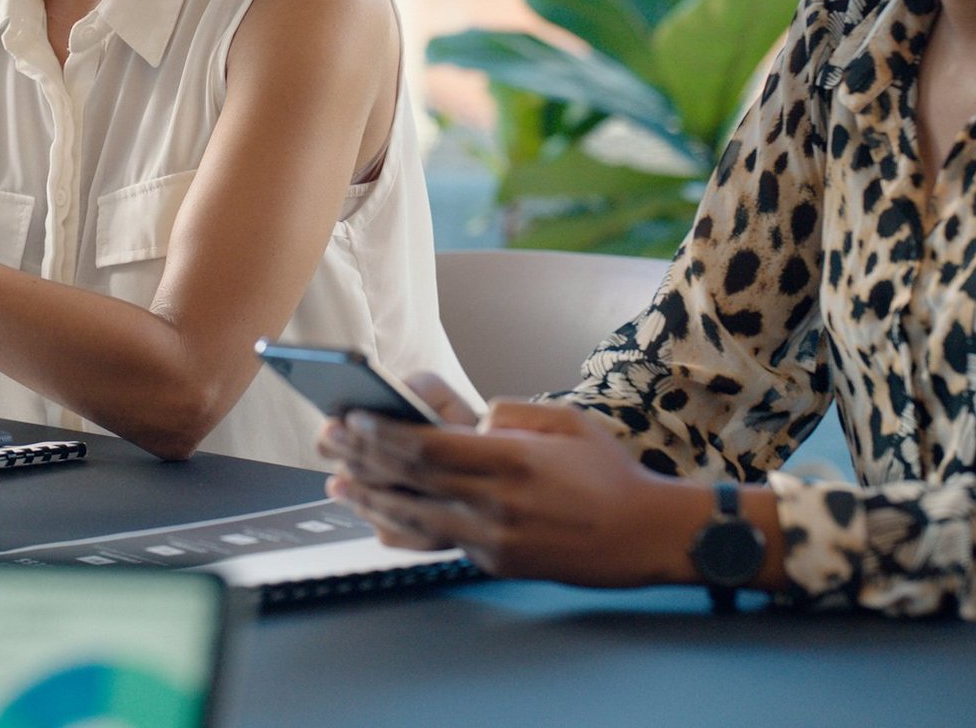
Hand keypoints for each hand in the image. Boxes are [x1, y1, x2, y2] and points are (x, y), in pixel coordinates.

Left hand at [320, 387, 703, 586]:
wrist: (648, 536)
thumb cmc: (608, 472)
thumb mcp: (566, 422)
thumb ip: (511, 413)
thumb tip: (466, 420)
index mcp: (514, 461)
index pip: (430, 447)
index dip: (384, 434)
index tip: (353, 418)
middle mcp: (499, 504)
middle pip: (413, 479)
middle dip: (363, 457)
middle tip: (328, 439)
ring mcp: (496, 539)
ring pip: (415, 517)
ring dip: (369, 497)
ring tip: (335, 481)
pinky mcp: (497, 563)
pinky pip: (437, 544)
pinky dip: (400, 530)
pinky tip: (374, 519)